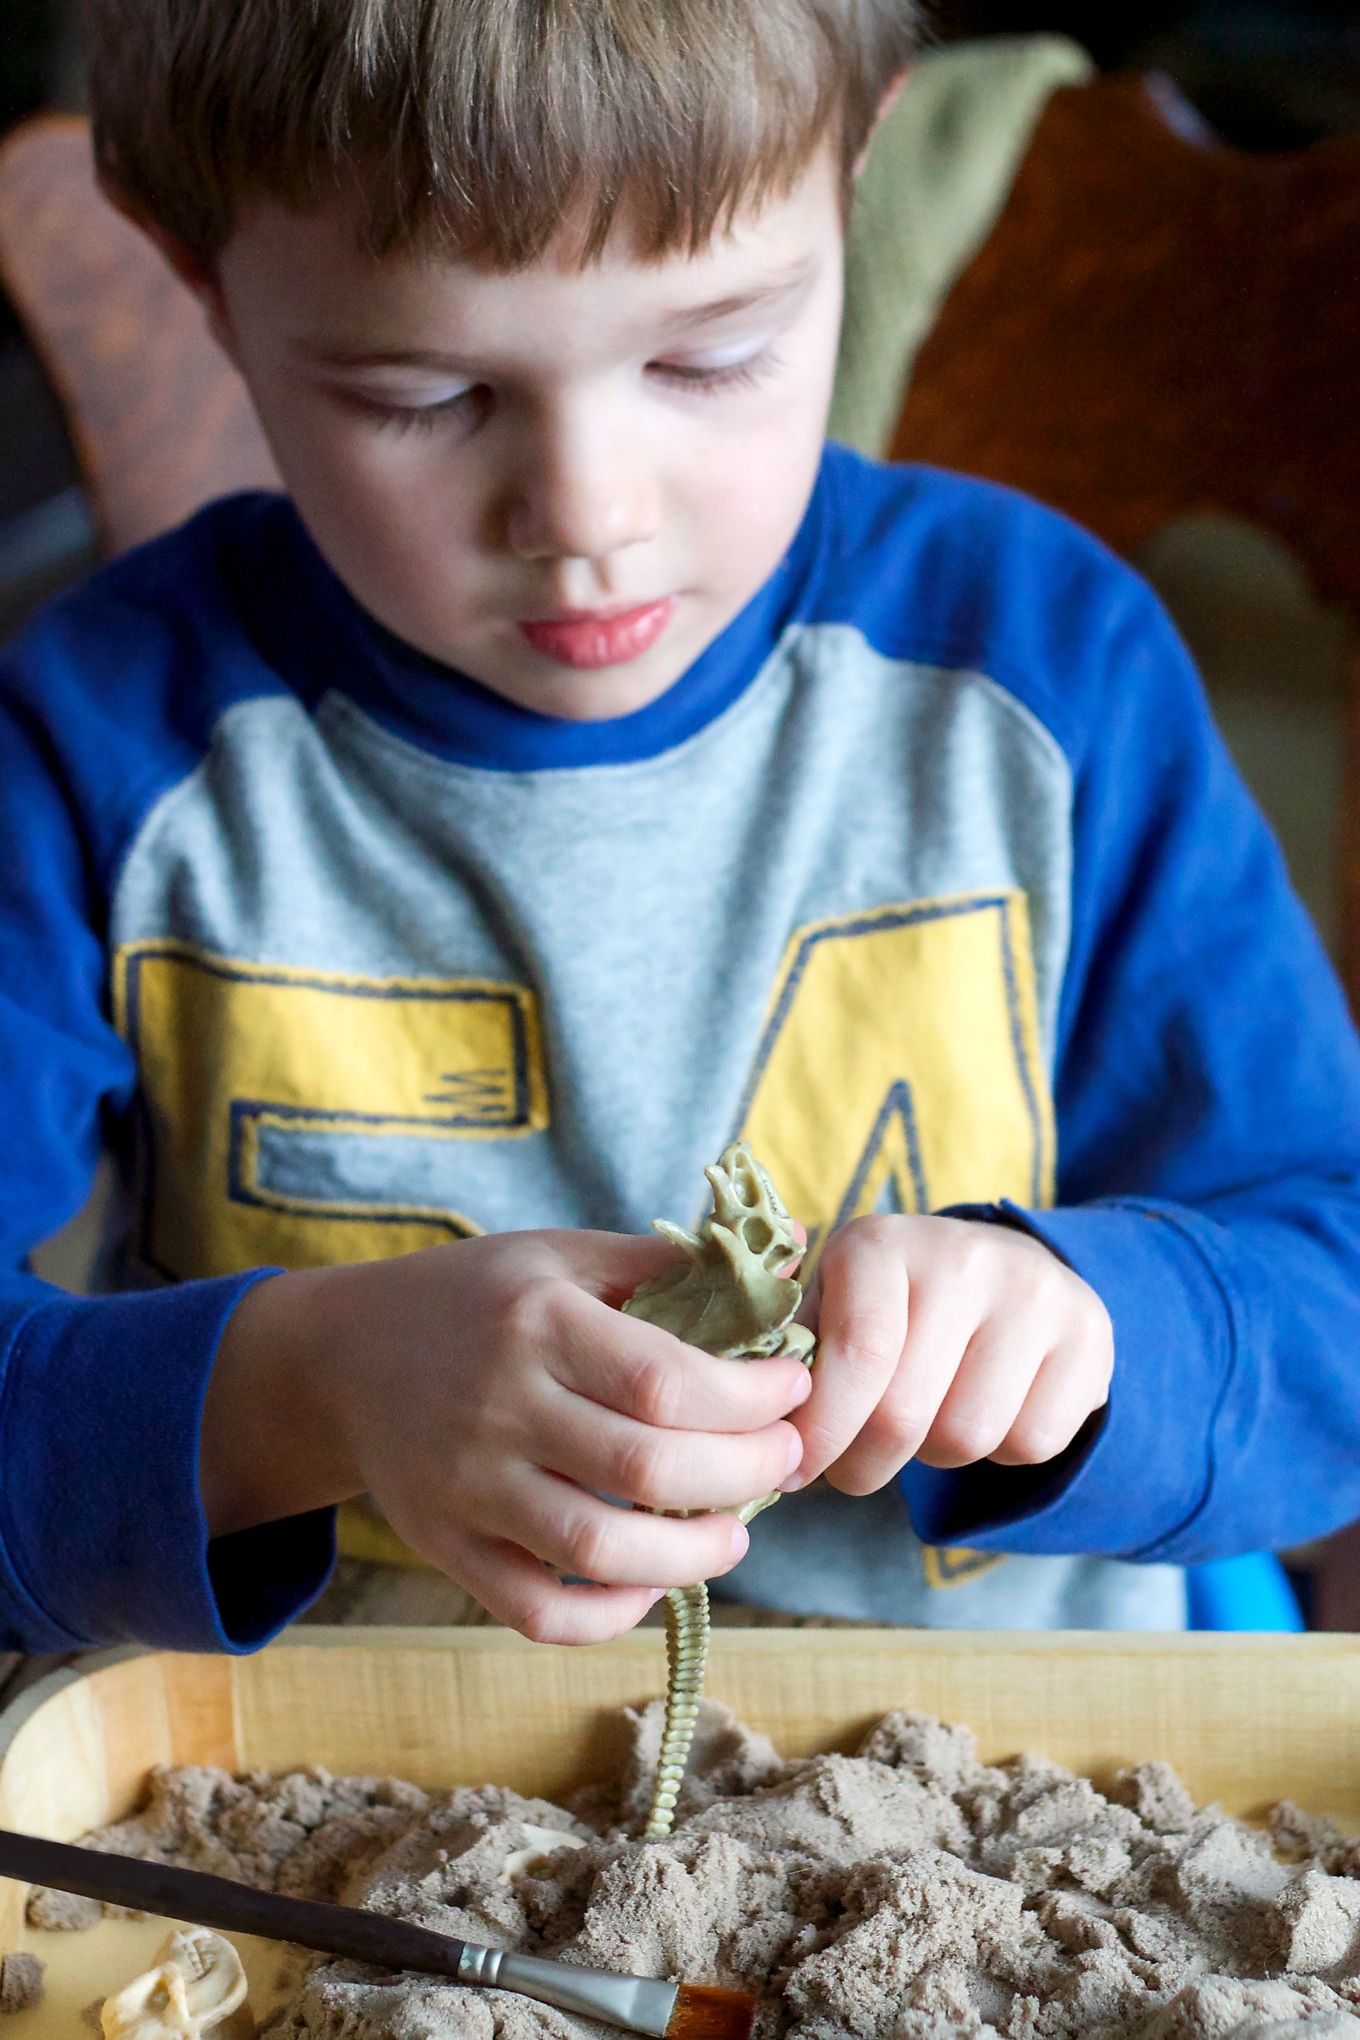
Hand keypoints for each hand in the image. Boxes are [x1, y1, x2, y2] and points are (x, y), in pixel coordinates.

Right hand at [200, 1230, 810, 1643]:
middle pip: (646, 1466)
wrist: (342, 1355)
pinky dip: (610, 1613)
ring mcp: (467, 1486)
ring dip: (692, 1556)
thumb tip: (793, 1252)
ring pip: (597, 1550)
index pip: (665, 1379)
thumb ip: (667, 1263)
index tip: (793, 1391)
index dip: (750, 1397)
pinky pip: (538, 1611)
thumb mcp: (560, 1256)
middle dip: (744, 1474)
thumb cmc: (477, 1297)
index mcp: (538, 1322)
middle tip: (786, 1462)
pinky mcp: (446, 1547)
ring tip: (734, 1534)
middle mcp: (499, 1406)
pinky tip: (652, 1579)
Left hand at [787, 1215, 1111, 1495]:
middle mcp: (963, 1256)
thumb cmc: (894, 1303)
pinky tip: (988, 1408)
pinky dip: (1001, 1453)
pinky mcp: (1088, 1334)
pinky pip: (1033, 1442)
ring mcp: (1035, 1292)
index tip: (798, 1469)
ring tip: (927, 1419)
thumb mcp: (834, 1301)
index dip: (823, 1430)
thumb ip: (789, 1348)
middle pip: (906, 1413)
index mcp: (882, 1243)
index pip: (858, 1355)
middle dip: (864, 1464)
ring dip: (935, 1456)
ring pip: (968, 1436)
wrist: (1009, 1270)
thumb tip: (760, 1410)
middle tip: (851, 1468)